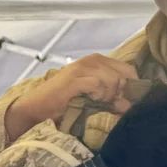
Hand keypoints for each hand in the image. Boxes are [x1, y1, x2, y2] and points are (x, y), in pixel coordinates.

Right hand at [3, 54, 138, 141]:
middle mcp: (91, 60)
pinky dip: (97, 95)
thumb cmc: (64, 102)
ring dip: (108, 95)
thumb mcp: (93, 96)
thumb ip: (112, 97)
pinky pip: (98, 84)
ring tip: (95, 101)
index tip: (119, 100)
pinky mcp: (74, 79)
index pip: (128, 69)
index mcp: (97, 60)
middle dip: (118, 93)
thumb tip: (129, 106)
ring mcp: (82, 68)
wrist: (37, 107)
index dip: (129, 87)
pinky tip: (89, 100)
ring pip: (113, 79)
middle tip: (104, 102)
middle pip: (123, 75)